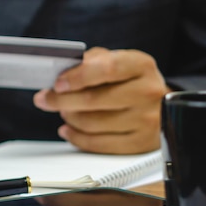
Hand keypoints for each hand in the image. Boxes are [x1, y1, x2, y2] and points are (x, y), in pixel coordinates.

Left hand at [33, 47, 170, 153]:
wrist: (161, 106)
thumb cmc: (131, 81)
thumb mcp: (118, 61)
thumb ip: (92, 61)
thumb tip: (63, 71)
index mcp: (141, 66)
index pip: (106, 69)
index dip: (77, 77)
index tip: (57, 83)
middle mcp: (148, 92)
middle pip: (94, 100)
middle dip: (61, 100)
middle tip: (44, 99)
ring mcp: (146, 120)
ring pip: (92, 123)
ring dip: (69, 117)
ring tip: (63, 111)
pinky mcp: (140, 144)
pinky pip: (99, 144)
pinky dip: (76, 137)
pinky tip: (68, 129)